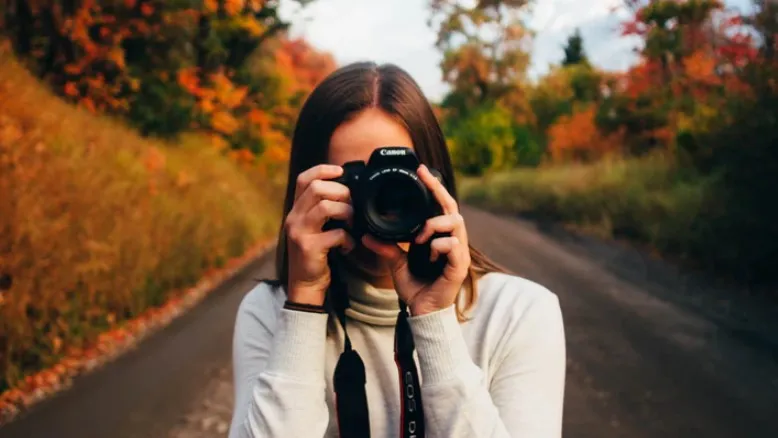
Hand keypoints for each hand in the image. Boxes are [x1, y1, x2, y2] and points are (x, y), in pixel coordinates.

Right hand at [285, 164, 354, 305]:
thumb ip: (323, 210)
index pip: (304, 179)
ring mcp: (300, 232)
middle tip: (352, 206)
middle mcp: (294, 218)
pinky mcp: (309, 247)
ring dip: (346, 212)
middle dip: (341, 192)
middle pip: (317, 188)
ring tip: (352, 223)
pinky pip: (336, 233)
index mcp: (296, 210)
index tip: (341, 171)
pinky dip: (347, 239)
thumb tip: (348, 191)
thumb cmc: (315, 254)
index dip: (322, 170)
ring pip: (326, 207)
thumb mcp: (314, 227)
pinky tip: (348, 246)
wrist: (305, 285)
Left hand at [362, 164, 469, 315]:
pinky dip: (438, 246)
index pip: (440, 206)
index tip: (421, 170)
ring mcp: (459, 253)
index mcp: (439, 237)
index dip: (433, 187)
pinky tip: (427, 255)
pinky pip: (453, 246)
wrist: (422, 312)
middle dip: (438, 191)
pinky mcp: (460, 267)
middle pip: (452, 208)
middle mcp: (452, 241)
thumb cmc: (415, 287)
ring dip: (434, 225)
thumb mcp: (396, 263)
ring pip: (455, 223)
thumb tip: (366, 235)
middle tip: (423, 178)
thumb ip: (386, 247)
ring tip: (419, 238)